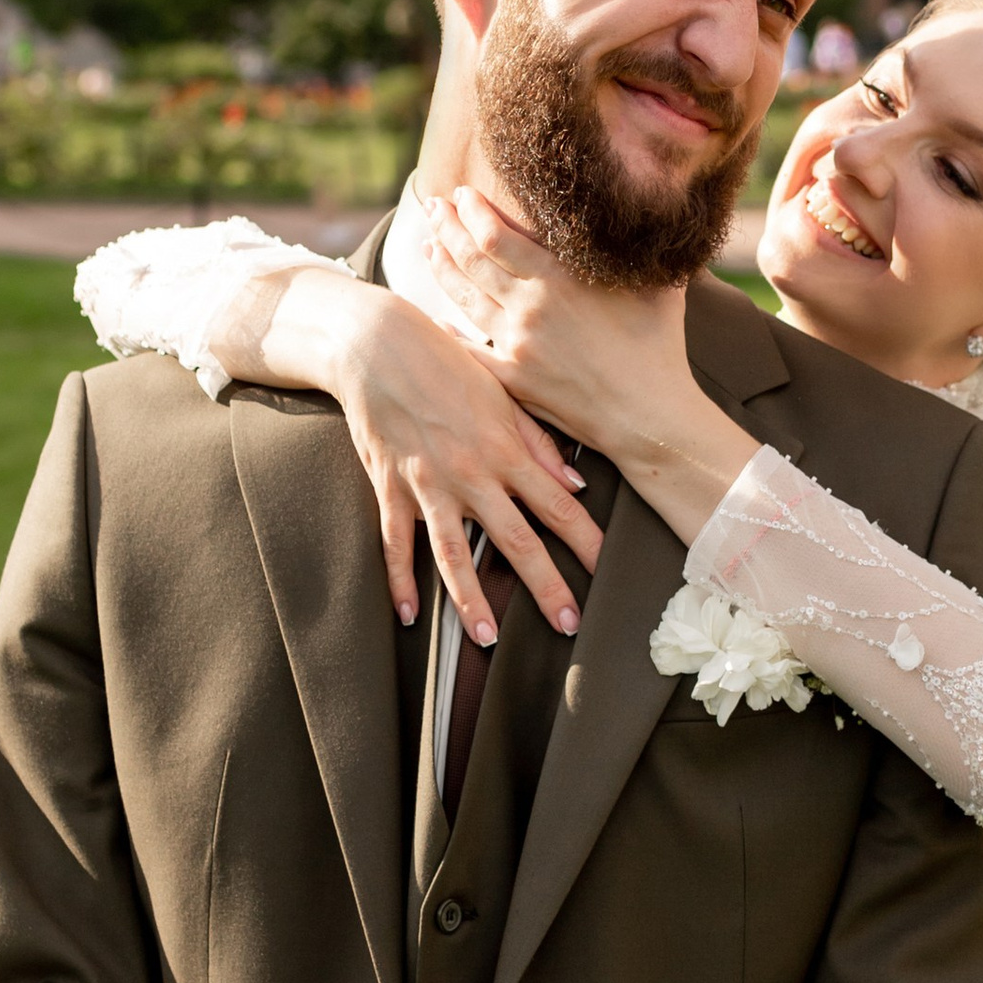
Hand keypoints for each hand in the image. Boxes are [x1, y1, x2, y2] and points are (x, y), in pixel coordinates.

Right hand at [204, 259, 602, 639]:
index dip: (583, 540)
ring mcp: (427, 483)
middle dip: (544, 585)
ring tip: (489, 639)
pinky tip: (410, 616)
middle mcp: (470, 472)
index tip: (604, 570)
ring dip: (472, 600)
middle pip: (514, 539)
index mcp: (504, 448)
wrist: (377, 343)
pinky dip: (400, 581)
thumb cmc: (446, 362)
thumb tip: (577, 484)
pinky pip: (395, 544)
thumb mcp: (502, 393)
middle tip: (566, 625)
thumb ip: (539, 442)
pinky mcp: (389, 487)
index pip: (556, 504)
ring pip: (452, 554)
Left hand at [426, 194, 753, 544]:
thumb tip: (652, 204)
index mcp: (559, 279)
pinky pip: (469, 349)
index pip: (496, 235)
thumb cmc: (659, 347)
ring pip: (465, 299)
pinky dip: (447, 329)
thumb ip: (642, 245)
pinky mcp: (513, 379)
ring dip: (443, 268)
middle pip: (472, 259)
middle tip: (433, 207)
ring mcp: (517, 346)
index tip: (462, 194)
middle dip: (447, 228)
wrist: (649, 416)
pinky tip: (434, 316)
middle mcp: (530, 308)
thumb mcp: (657, 283)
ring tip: (429, 246)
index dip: (472, 211)